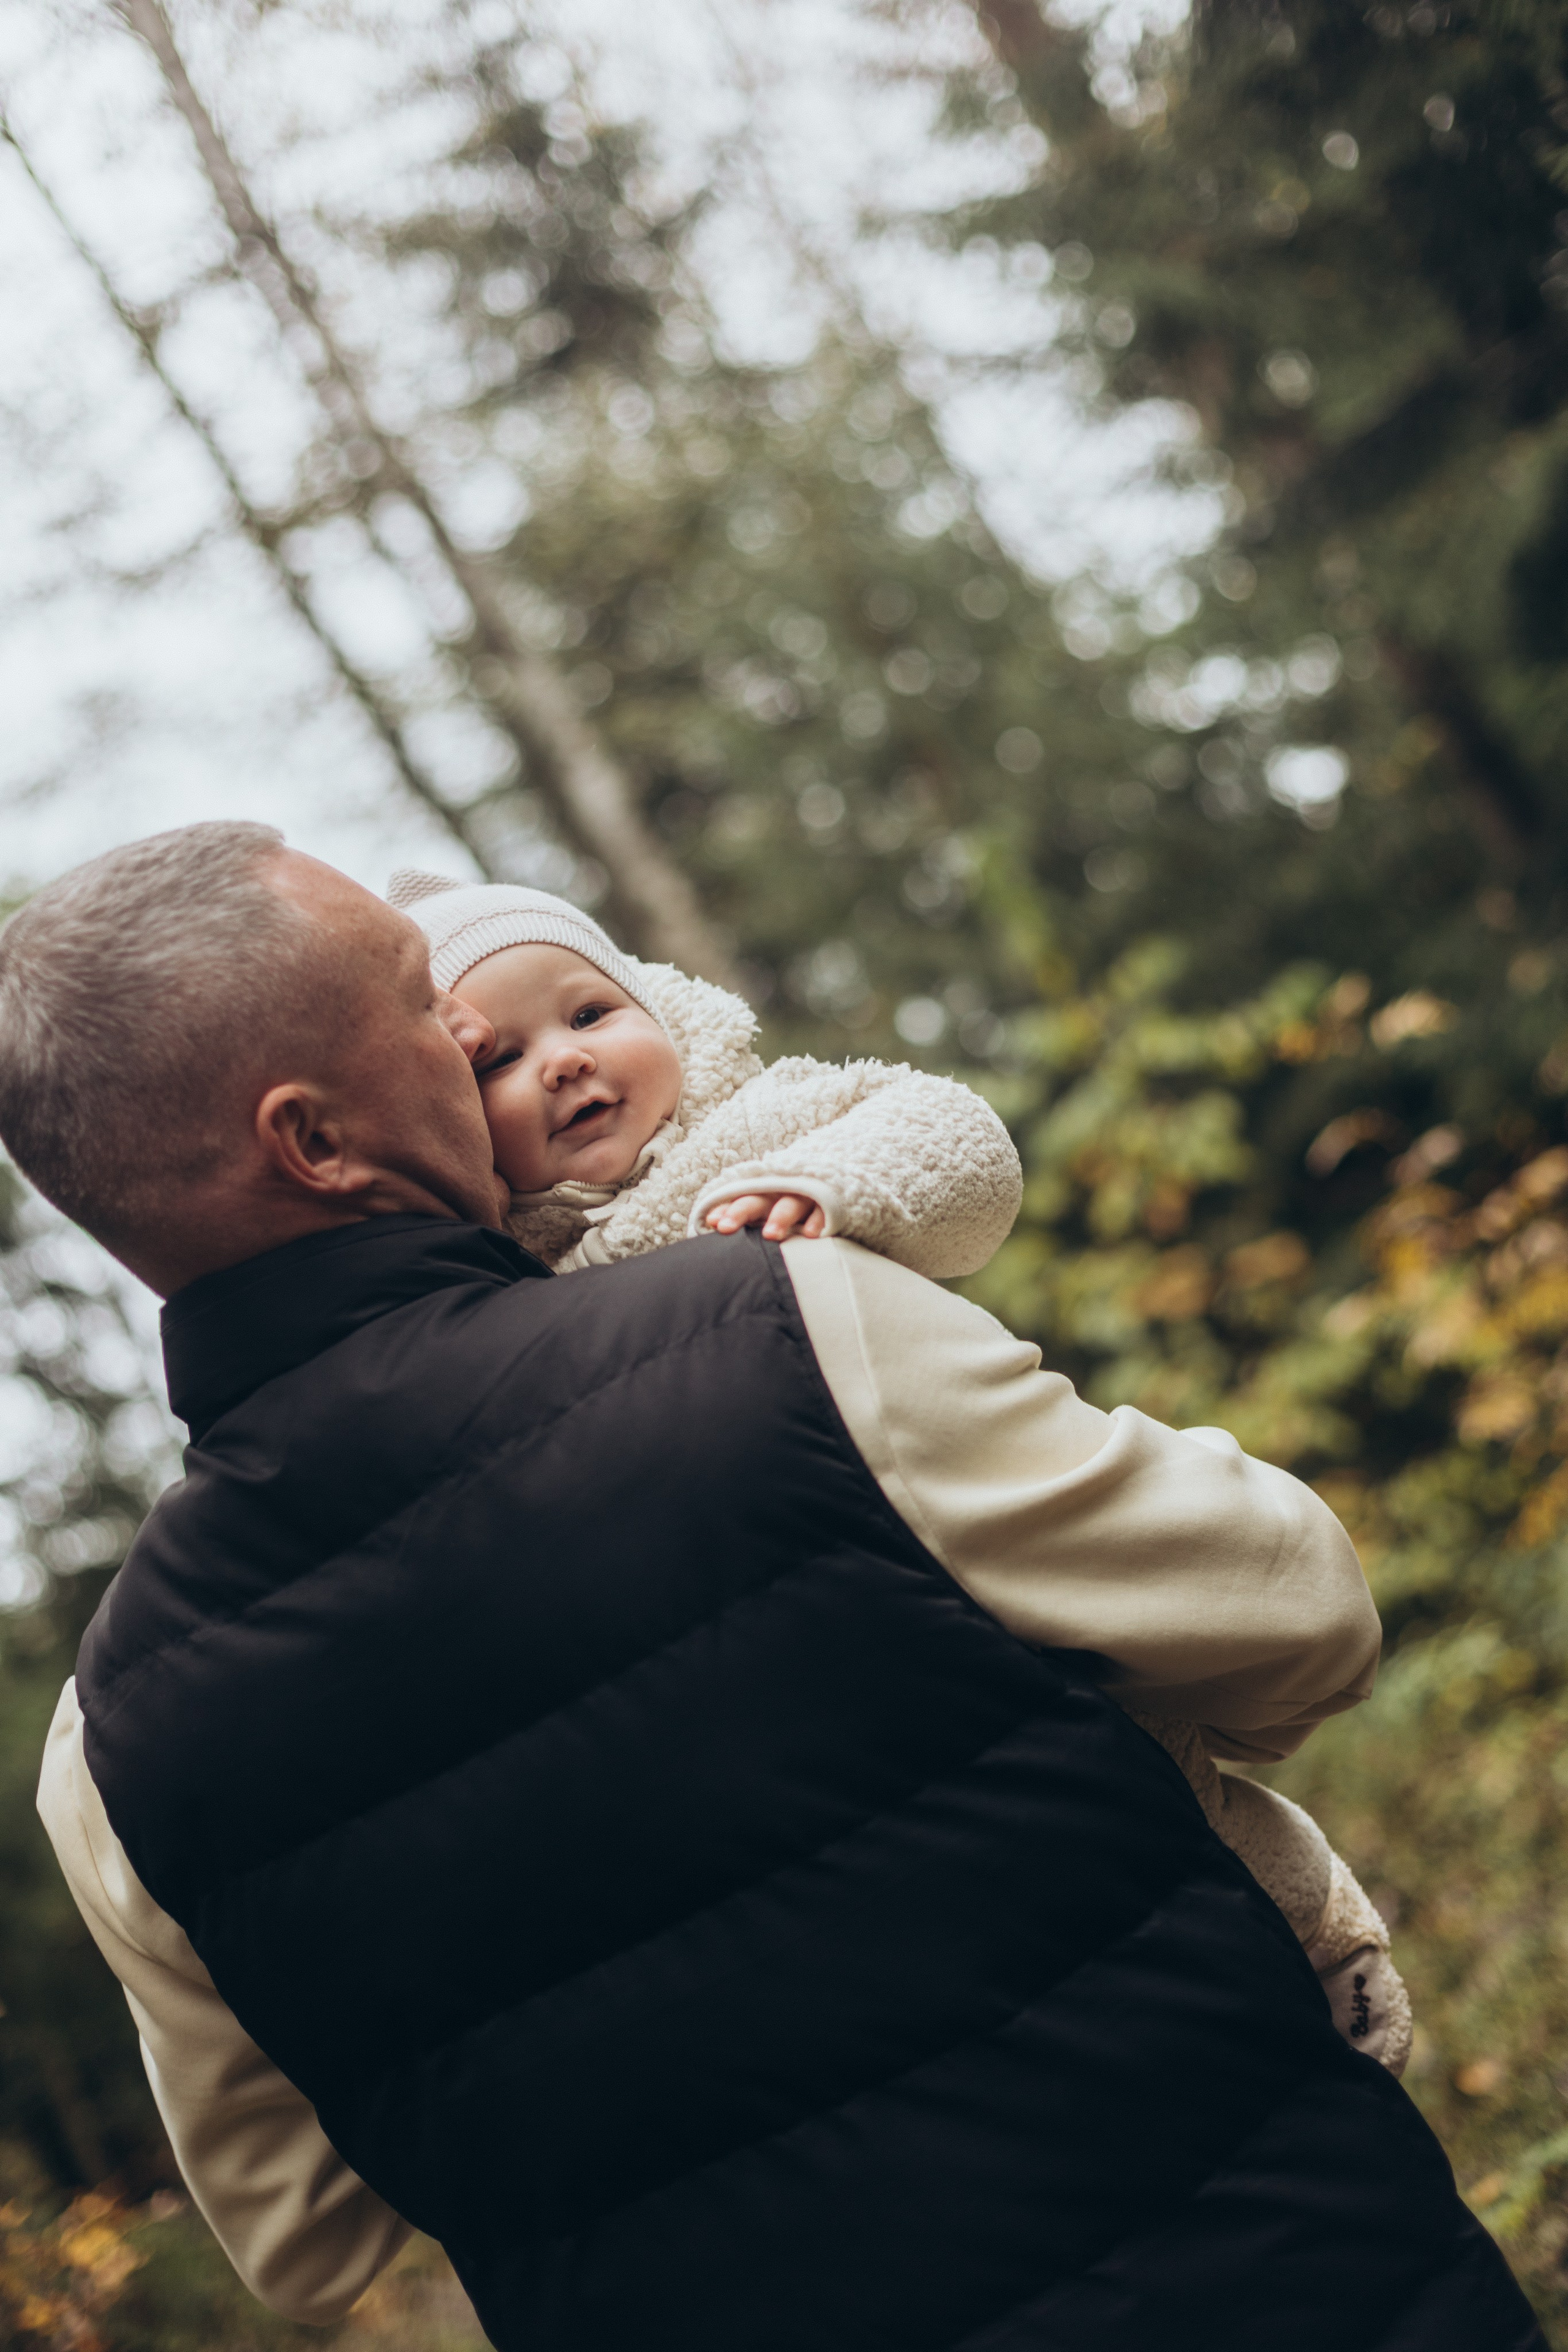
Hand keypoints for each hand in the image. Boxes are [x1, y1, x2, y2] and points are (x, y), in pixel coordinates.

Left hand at [705, 1192, 826, 1239]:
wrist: (823, 1185)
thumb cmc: (784, 1208)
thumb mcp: (764, 1211)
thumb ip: (742, 1220)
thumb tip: (712, 1231)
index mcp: (760, 1196)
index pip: (739, 1201)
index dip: (726, 1210)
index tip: (712, 1222)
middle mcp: (779, 1194)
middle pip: (758, 1200)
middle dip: (742, 1211)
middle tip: (727, 1228)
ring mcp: (803, 1197)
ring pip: (790, 1203)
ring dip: (780, 1217)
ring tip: (770, 1235)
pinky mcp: (826, 1203)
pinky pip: (822, 1210)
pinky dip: (817, 1220)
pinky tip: (811, 1234)